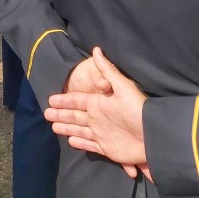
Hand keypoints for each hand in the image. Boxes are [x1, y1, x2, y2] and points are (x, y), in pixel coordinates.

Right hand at [46, 47, 149, 173]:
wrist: (153, 134)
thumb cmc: (137, 109)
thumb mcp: (122, 86)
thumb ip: (107, 70)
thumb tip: (96, 49)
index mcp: (99, 103)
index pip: (77, 101)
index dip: (64, 100)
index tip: (50, 99)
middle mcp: (98, 117)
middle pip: (74, 116)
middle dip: (61, 114)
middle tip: (46, 114)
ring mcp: (101, 133)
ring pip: (79, 130)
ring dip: (66, 128)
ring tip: (53, 127)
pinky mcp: (107, 148)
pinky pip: (89, 144)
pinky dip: (80, 143)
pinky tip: (71, 141)